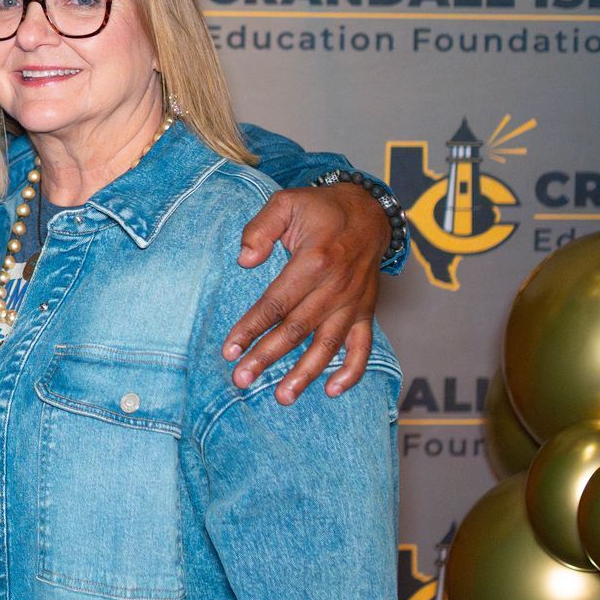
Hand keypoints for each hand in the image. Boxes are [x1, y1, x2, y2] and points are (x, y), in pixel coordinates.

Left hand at [221, 182, 387, 404]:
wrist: (369, 212)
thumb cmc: (320, 209)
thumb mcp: (285, 202)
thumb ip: (261, 228)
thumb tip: (245, 260)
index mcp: (315, 261)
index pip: (276, 303)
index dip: (251, 328)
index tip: (230, 349)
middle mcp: (336, 287)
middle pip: (296, 330)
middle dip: (267, 357)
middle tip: (241, 379)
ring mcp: (353, 302)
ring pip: (327, 345)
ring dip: (305, 374)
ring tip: (281, 397)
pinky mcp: (366, 311)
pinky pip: (362, 346)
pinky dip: (351, 371)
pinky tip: (332, 390)